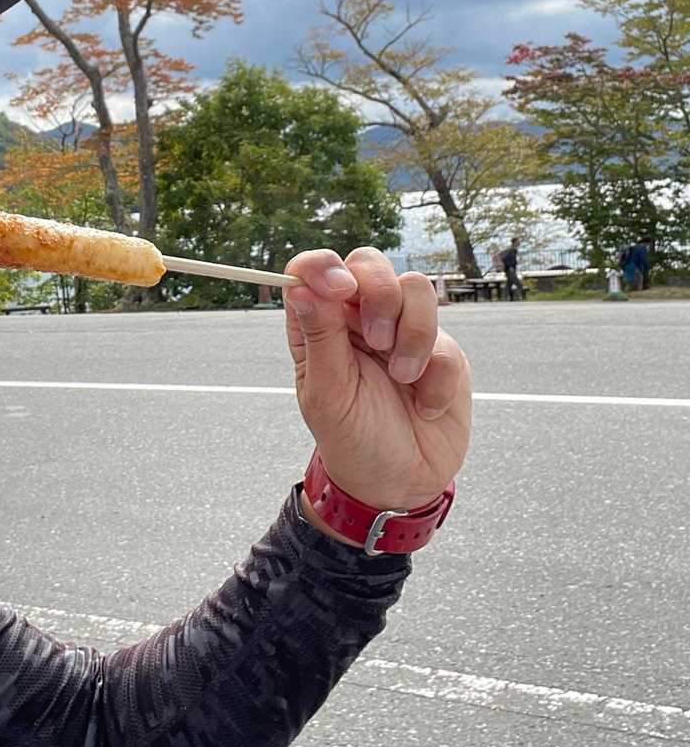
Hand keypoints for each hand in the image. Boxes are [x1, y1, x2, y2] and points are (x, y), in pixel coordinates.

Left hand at [284, 248, 470, 515]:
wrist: (403, 483)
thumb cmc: (353, 440)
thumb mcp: (328, 395)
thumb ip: (320, 338)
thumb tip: (301, 287)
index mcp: (321, 325)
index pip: (315, 270)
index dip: (324, 266)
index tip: (339, 288)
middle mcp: (360, 319)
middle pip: (370, 263)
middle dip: (380, 295)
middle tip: (377, 341)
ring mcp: (403, 330)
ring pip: (415, 288)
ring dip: (413, 336)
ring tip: (403, 379)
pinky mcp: (441, 350)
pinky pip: (445, 339)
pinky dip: (435, 377)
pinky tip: (425, 406)